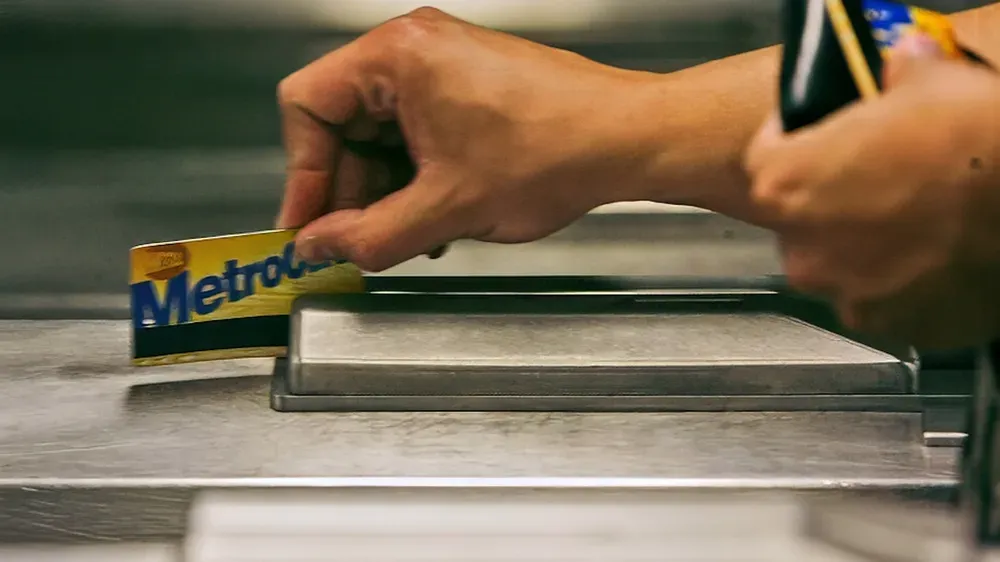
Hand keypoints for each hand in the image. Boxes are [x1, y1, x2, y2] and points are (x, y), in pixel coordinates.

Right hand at [276, 8, 653, 271]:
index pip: (306, 107)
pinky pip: (415, 133)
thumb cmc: (556, 150)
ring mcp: (443, 64)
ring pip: (379, 134)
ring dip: (384, 191)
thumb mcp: (446, 209)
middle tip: (355, 241)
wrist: (627, 140)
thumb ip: (368, 236)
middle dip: (349, 191)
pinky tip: (433, 216)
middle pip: (341, 123)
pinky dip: (414, 177)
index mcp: (397, 56)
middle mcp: (416, 48)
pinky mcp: (467, 86)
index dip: (301, 174)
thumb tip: (320, 246)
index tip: (307, 223)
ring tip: (407, 234)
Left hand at [745, 34, 999, 348]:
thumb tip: (903, 63)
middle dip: (829, 200)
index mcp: (786, 181)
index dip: (790, 141)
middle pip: (798, 218)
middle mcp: (803, 246)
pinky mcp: (890, 323)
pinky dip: (898, 285)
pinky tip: (930, 258)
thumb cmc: (972, 139)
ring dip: (861, 247)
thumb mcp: (928, 81)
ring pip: (838, 264)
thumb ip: (897, 75)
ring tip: (908, 222)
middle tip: (874, 180)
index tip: (809, 134)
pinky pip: (880, 302)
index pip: (763, 158)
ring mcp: (845, 292)